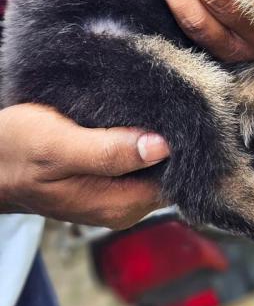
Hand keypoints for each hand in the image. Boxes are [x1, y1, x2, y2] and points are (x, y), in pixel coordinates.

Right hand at [0, 104, 169, 228]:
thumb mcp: (59, 147)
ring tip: (150, 102)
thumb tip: (161, 147)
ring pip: (158, 161)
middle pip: (173, 169)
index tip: (180, 112)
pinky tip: (135, 115)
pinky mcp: (110, 178)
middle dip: (173, 136)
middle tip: (165, 100)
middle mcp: (126, 205)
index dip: (185, 144)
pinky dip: (141, 135)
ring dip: (157, 133)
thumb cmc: (16, 151)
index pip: (179, 177)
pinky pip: (140, 156)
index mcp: (120, 204)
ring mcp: (119, 192)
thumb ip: (108, 151)